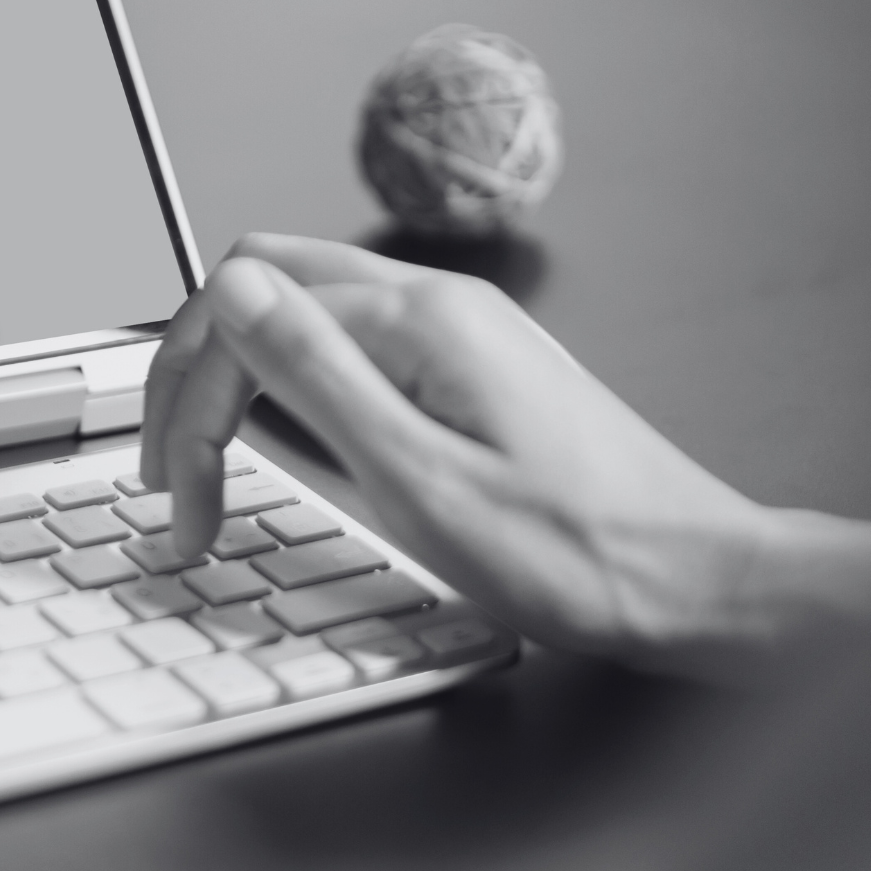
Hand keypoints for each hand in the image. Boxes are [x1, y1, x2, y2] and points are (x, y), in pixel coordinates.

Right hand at [143, 235, 870, 675]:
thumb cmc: (579, 556)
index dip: (188, 409)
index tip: (181, 502)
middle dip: (193, 369)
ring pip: (307, 315)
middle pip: (266, 284)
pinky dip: (298, 395)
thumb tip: (230, 294)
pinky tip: (297, 458)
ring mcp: (463, 337)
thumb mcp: (418, 480)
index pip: (245, 316)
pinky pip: (357, 351)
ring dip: (242, 380)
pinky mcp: (477, 377)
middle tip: (169, 471)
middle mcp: (442, 306)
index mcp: (421, 319)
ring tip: (215, 471)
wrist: (700, 586)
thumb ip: (315, 378)